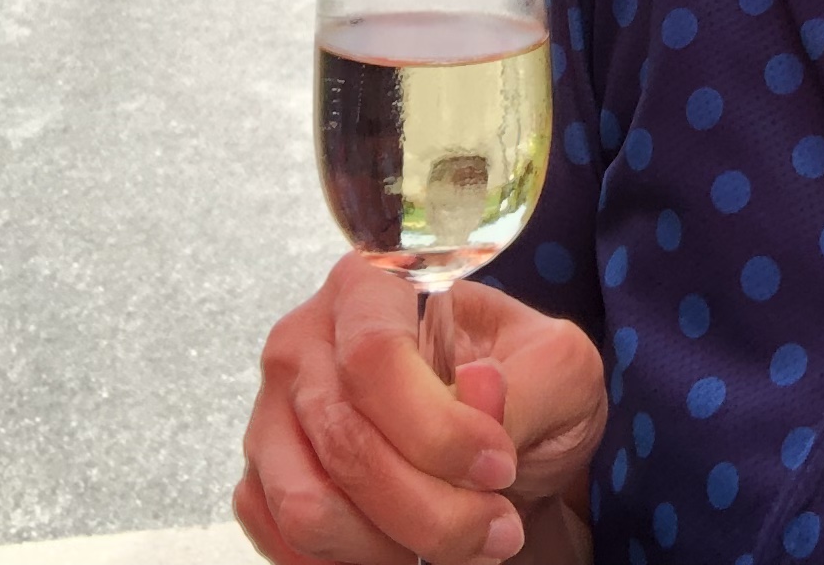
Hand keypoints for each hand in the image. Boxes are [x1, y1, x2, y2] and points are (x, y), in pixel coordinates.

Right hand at [238, 256, 608, 564]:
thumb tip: (478, 387)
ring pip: (310, 507)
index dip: (439, 431)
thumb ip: (530, 382)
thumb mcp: (563, 372)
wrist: (500, 447)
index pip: (376, 357)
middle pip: (346, 444)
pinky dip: (355, 561)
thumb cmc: (528, 391)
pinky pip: (286, 542)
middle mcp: (305, 342)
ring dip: (396, 544)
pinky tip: (406, 548)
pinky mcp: (261, 481)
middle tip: (498, 530)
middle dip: (433, 509)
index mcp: (373, 286)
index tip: (500, 467)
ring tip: (460, 540)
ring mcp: (273, 415)